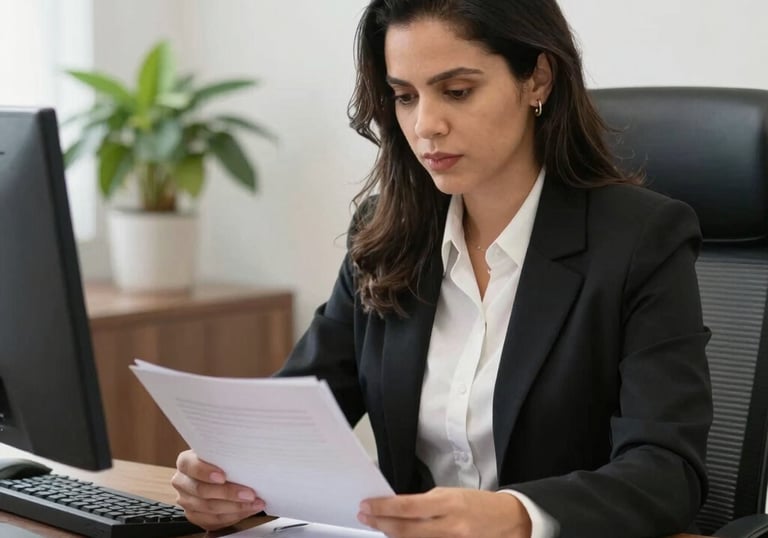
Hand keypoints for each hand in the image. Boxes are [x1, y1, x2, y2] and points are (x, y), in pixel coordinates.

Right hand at [171, 449, 264, 530]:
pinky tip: (248, 510)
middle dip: (229, 493)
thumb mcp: (220, 451)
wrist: (214, 473)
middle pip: (201, 491)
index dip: (205, 472)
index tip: (223, 476)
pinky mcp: (194, 515)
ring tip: (254, 503)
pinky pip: (213, 520)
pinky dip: (233, 516)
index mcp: (185, 462)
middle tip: (249, 494)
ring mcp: (186, 500)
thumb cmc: (220, 460)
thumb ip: (226, 452)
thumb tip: (248, 451)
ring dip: (235, 507)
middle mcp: (182, 482)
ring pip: (209, 509)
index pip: (190, 466)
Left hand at [358, 487, 531, 537]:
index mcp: (449, 503)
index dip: (383, 507)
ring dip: (392, 535)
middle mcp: (450, 526)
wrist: (510, 521)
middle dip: (381, 523)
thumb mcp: (451, 495)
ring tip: (379, 526)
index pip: (407, 506)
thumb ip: (425, 503)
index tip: (367, 506)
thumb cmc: (478, 505)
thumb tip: (398, 507)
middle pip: (405, 530)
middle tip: (365, 516)